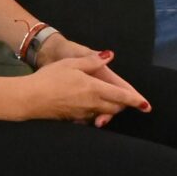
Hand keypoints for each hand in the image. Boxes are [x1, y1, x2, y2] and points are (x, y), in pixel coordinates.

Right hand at [20, 53, 148, 126]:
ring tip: (108, 103)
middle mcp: (92, 104)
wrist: (29, 98)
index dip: (136, 101)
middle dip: (123, 105)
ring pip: (104, 114)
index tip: (146, 105)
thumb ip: (92, 61)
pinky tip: (88, 107)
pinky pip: (90, 118)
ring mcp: (83, 114)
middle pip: (116, 108)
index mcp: (94, 89)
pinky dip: (95, 114)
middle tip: (125, 100)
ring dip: (109, 110)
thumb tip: (109, 56)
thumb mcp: (71, 64)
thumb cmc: (49, 78)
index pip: (122, 97)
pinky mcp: (73, 120)